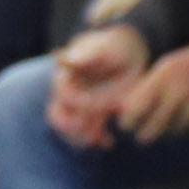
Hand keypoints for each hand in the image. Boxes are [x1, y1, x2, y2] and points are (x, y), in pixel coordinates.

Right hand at [48, 25, 147, 146]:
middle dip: (72, 128)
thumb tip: (59, 54)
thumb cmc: (113, 46)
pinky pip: (90, 131)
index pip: (62, 94)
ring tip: (102, 140)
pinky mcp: (96, 112)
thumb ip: (83, 54)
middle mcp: (70, 92)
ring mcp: (82, 104)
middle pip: (58, 117)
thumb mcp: (102, 47)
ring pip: (72, 128)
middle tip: (90, 133)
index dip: (75, 104)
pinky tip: (109, 142)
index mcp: (66, 76)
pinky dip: (98, 139)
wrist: (129, 52)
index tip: (95, 108)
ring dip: (84, 137)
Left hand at [116, 41, 188, 143]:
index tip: (127, 124)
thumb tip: (124, 111)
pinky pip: (187, 130)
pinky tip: (182, 117)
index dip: (128, 122)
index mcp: (161, 80)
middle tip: (142, 135)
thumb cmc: (186, 65)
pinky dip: (182, 127)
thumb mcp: (163, 70)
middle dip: (143, 135)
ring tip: (165, 121)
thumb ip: (145, 89)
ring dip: (165, 131)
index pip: (135, 111)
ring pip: (170, 132)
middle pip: (151, 129)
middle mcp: (176, 95)